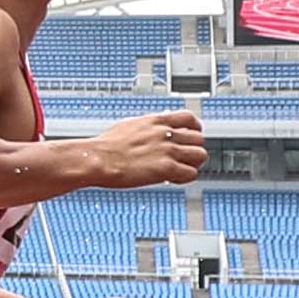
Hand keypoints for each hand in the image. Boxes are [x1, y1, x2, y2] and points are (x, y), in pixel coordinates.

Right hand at [81, 109, 207, 187]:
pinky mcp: (166, 168)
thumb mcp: (129, 125)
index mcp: (156, 121)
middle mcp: (165, 133)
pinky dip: (185, 178)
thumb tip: (151, 127)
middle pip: (199, 138)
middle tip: (184, 158)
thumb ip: (147, 126)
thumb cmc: (106, 146)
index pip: (189, 118)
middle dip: (193, 148)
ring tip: (180, 169)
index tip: (190, 136)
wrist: (98, 159)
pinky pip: (191, 173)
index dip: (194, 128)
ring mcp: (168, 150)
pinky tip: (173, 179)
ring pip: (200, 155)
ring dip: (193, 163)